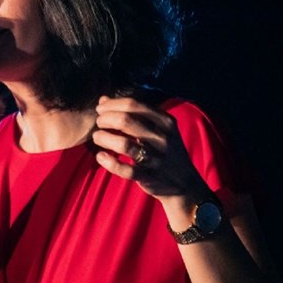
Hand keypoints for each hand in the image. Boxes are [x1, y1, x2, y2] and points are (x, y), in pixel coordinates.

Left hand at [92, 96, 208, 200]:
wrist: (185, 183)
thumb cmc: (163, 150)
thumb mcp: (156, 128)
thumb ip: (131, 113)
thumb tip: (103, 99)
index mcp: (165, 121)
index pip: (133, 105)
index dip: (112, 105)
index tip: (100, 109)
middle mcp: (162, 138)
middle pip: (126, 120)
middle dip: (106, 119)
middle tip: (99, 123)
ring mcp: (156, 158)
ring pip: (124, 144)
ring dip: (104, 138)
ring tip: (97, 137)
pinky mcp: (149, 176)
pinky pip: (125, 169)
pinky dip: (109, 162)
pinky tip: (101, 157)